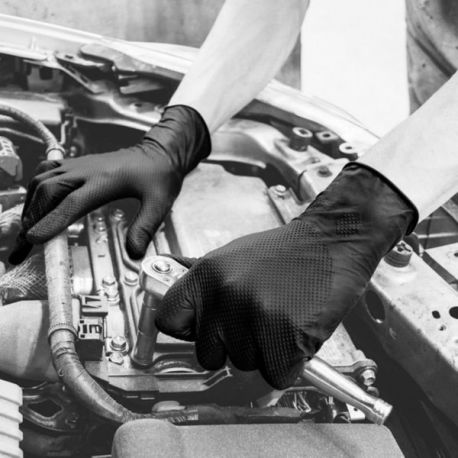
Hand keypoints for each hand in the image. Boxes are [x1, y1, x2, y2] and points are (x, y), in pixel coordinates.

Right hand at [9, 106, 210, 264]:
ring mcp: (78, 165)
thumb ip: (145, 228)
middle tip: (22, 248)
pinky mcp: (75, 164)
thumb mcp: (159, 204)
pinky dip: (34, 191)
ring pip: (42, 181)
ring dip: (30, 206)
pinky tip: (34, 206)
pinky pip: (45, 173)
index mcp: (105, 180)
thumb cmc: (159, 177)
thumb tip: (133, 254)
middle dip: (32, 219)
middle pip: (48, 191)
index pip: (72, 203)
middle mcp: (86, 170)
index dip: (52, 221)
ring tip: (25, 234)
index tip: (33, 239)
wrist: (158, 153)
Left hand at [156, 163, 417, 388]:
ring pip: (246, 366)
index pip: (168, 320)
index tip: (203, 332)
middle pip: (208, 355)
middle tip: (258, 321)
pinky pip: (277, 375)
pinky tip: (298, 331)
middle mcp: (224, 295)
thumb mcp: (232, 257)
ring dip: (266, 351)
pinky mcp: (285, 335)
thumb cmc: (285, 252)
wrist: (332, 240)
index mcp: (206, 274)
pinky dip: (290, 363)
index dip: (188, 331)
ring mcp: (254, 316)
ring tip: (282, 317)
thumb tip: (169, 301)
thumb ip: (203, 286)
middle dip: (234, 346)